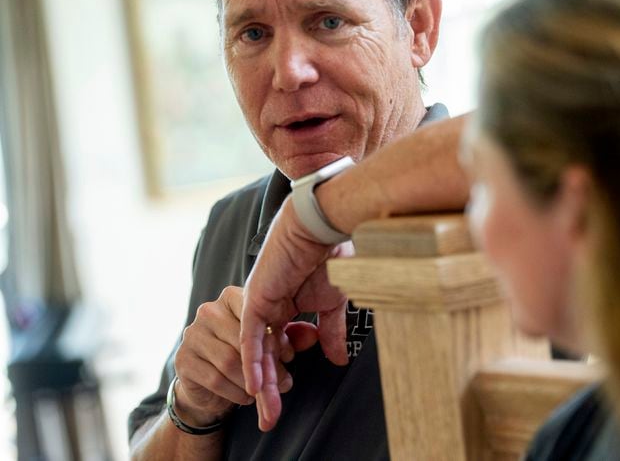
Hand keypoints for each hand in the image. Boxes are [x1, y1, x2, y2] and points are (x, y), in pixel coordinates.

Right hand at [172, 286, 317, 427]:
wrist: (208, 386)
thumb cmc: (242, 355)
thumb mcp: (269, 344)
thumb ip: (290, 337)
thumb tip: (313, 335)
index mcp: (230, 298)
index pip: (254, 313)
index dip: (274, 338)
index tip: (289, 356)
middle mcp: (208, 312)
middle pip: (243, 339)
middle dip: (266, 365)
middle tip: (284, 382)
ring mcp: (192, 335)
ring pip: (230, 361)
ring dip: (252, 382)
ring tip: (266, 393)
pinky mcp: (183, 360)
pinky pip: (215, 379)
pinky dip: (236, 392)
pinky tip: (245, 398)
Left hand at [240, 196, 353, 430]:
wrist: (321, 227)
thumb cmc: (330, 256)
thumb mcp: (333, 303)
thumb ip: (331, 332)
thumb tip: (338, 360)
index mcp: (285, 306)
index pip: (278, 348)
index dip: (282, 375)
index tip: (287, 399)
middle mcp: (268, 308)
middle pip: (264, 357)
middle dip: (268, 391)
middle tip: (270, 419)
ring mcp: (259, 305)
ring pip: (257, 354)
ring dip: (261, 386)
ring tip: (266, 415)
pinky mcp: (255, 301)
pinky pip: (252, 339)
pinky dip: (254, 364)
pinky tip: (256, 388)